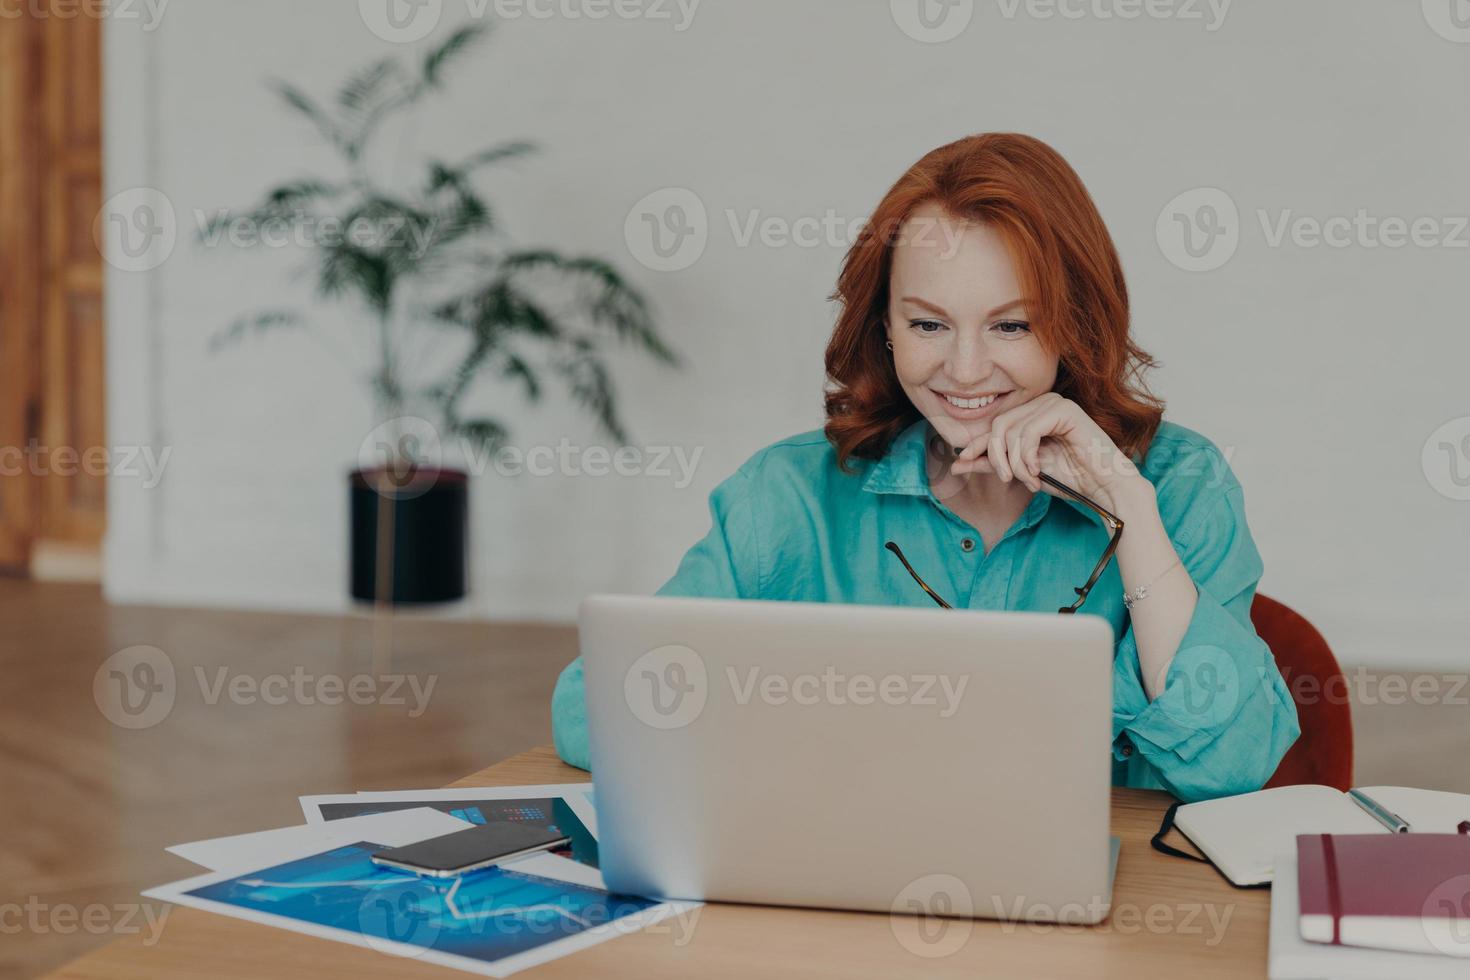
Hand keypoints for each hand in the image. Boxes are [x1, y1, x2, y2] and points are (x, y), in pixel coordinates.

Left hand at [948, 393, 1148, 510]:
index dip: (975, 445)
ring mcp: (1054, 403)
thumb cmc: (1070, 478)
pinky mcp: (1064, 410)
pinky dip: (1027, 456)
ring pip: (1011, 431)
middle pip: (998, 425)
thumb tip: (956, 463)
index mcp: (1033, 413)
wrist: (1104, 487)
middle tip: (1008, 479)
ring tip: (1030, 480)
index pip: (994, 424)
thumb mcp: (1023, 471)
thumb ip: (993, 463)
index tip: (960, 465)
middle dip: (997, 457)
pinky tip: (1037, 470)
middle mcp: (1042, 402)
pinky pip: (1027, 432)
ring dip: (1015, 462)